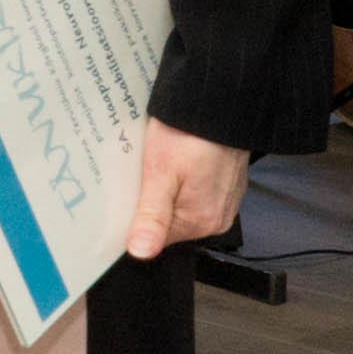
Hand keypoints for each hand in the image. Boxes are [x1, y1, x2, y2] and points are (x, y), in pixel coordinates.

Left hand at [122, 122, 249, 261]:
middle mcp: (217, 217)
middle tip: (142, 174)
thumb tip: (141, 252)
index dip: (137, 218)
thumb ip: (152, 216)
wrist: (221, 101)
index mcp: (202, 222)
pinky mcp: (226, 182)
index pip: (157, 235)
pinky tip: (175, 160)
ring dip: (166, 188)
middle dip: (151, 200)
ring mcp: (225, 199)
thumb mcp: (161, 174)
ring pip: (182, 204)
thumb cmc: (191, 133)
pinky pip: (196, 190)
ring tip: (159, 164)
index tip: (126, 198)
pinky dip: (183, 178)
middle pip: (170, 220)